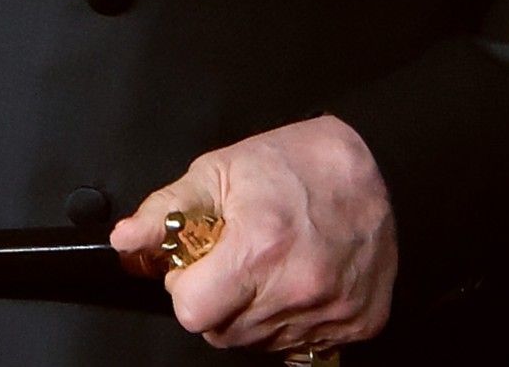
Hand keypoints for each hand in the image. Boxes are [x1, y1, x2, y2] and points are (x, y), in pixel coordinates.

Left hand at [108, 116, 397, 355]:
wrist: (382, 166)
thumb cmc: (299, 163)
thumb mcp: (220, 170)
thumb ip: (167, 212)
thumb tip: (126, 241)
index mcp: (259, 247)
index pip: (191, 312)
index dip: (185, 287)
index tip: (198, 264)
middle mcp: (297, 288)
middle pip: (222, 332)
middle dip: (217, 300)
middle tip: (237, 259)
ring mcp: (331, 312)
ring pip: (259, 342)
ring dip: (253, 312)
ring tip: (271, 265)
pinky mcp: (359, 324)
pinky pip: (302, 346)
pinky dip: (292, 321)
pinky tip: (299, 281)